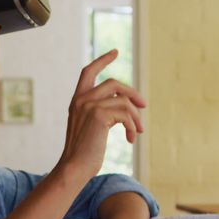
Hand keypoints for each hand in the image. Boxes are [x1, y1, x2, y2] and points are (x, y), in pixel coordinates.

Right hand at [57, 49, 146, 180]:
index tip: (115, 51)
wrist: (75, 167)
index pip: (88, 72)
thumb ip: (102, 113)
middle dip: (132, 93)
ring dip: (135, 117)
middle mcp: (81, 100)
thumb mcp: (92, 128)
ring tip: (138, 132)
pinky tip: (131, 139)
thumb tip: (127, 106)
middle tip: (143, 106)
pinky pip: (126, 114)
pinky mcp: (99, 115)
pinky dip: (133, 127)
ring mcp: (89, 106)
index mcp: (76, 101)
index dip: (102, 60)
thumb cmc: (84, 153)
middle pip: (113, 83)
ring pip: (123, 100)